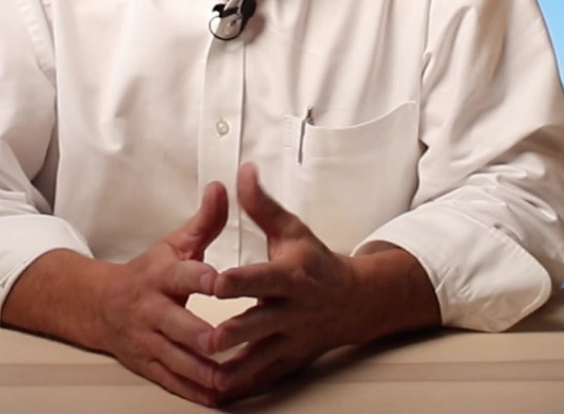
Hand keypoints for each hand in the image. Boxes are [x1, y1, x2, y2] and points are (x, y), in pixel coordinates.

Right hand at [85, 181, 229, 405]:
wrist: (99, 305)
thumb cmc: (148, 274)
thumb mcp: (174, 244)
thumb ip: (204, 221)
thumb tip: (221, 188)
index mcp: (162, 277)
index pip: (183, 276)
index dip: (202, 279)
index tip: (221, 282)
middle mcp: (152, 310)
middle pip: (177, 325)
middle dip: (199, 335)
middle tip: (223, 342)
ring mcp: (149, 340)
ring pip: (175, 359)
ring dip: (201, 370)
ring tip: (227, 378)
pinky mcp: (148, 364)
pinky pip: (171, 380)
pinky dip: (193, 390)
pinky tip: (216, 396)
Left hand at [205, 163, 372, 399]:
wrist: (355, 301)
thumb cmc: (316, 262)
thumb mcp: (292, 230)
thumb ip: (262, 205)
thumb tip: (242, 171)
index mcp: (291, 277)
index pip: (263, 278)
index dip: (240, 280)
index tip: (217, 281)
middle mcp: (292, 311)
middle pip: (260, 323)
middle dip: (236, 332)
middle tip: (209, 338)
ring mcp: (291, 340)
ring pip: (261, 359)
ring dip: (235, 368)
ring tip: (208, 377)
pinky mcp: (289, 360)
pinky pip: (264, 378)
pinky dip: (243, 387)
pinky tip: (217, 395)